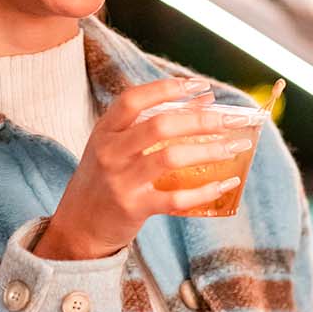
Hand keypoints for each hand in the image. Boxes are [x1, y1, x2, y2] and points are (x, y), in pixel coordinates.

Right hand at [31, 77, 262, 259]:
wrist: (78, 226)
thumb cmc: (104, 179)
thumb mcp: (117, 146)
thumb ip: (152, 123)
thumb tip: (204, 101)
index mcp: (105, 131)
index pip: (134, 100)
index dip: (167, 88)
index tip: (200, 85)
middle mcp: (111, 152)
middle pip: (159, 126)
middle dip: (200, 120)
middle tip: (229, 119)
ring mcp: (121, 181)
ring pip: (170, 158)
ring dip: (208, 150)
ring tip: (234, 147)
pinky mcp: (134, 208)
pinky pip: (176, 198)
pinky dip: (206, 190)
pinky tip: (227, 183)